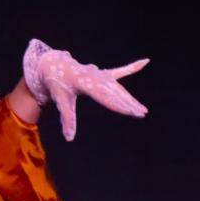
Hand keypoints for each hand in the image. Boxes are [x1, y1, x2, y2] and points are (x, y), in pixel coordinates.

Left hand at [23, 39, 147, 141]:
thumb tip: (69, 138)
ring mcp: (100, 74)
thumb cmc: (57, 84)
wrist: (54, 64)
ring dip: (130, 98)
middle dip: (128, 103)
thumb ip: (67, 119)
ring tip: (142, 110)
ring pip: (118, 87)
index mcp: (84, 82)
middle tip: (141, 114)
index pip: (103, 96)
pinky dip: (132, 67)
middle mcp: (95, 76)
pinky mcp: (103, 73)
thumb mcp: (60, 101)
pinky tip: (145, 62)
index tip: (130, 111)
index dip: (117, 104)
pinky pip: (120, 71)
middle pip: (115, 92)